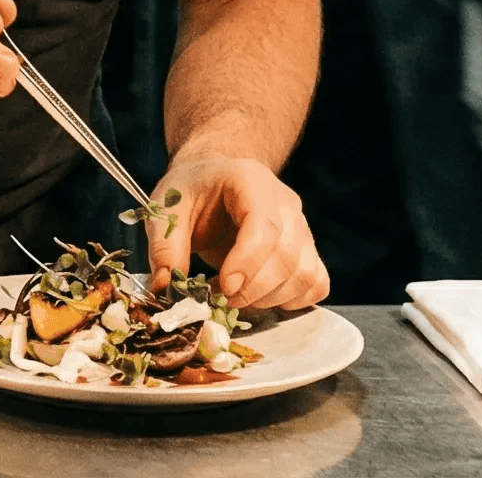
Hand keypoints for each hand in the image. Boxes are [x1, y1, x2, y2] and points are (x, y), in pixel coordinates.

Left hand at [143, 154, 328, 310]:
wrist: (214, 180)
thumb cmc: (192, 191)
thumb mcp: (167, 207)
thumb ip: (165, 246)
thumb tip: (166, 288)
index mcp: (250, 181)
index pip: (264, 225)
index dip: (247, 262)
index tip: (224, 287)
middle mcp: (284, 201)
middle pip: (287, 256)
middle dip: (252, 289)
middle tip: (219, 299)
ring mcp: (301, 226)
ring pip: (304, 274)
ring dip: (269, 299)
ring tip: (234, 296)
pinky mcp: (307, 249)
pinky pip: (316, 283)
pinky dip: (292, 300)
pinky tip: (261, 296)